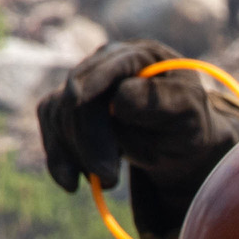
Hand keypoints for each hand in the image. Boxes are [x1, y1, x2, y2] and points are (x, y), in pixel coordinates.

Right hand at [37, 39, 238, 238]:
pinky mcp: (65, 106)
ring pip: (59, 114)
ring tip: (110, 181)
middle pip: (78, 96)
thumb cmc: (186, 123)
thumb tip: (118, 99)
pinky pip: (51, 128)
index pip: (109, 66)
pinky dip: (59, 158)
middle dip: (91, 141)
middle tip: (111, 179)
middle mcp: (104, 62)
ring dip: (78, 154)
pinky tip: (72, 183)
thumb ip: (160, 101)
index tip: (87, 107)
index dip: (97, 88)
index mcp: (139, 54)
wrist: (175, 140)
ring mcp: (82, 83)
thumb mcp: (188, 112)